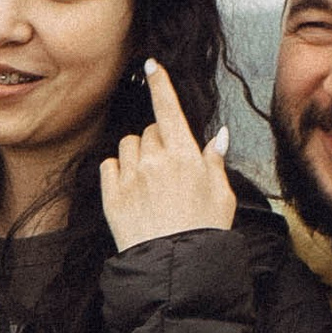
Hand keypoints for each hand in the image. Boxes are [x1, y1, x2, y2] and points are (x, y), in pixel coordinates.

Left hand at [100, 59, 236, 248]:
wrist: (175, 267)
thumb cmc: (204, 233)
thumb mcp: (222, 195)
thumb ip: (215, 160)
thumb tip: (219, 135)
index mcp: (185, 154)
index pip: (169, 108)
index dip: (160, 83)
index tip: (150, 65)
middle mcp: (155, 159)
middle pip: (151, 129)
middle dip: (158, 142)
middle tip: (168, 170)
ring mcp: (131, 176)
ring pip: (128, 145)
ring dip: (137, 155)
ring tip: (149, 183)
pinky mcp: (111, 194)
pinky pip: (109, 165)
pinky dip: (118, 172)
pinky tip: (132, 191)